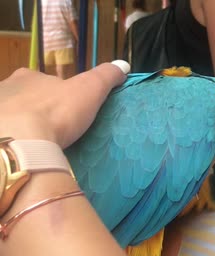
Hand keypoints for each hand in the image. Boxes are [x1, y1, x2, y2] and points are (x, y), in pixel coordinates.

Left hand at [0, 61, 128, 147]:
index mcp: (28, 77)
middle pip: (23, 98)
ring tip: (38, 143)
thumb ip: (106, 76)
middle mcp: (6, 89)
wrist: (21, 142)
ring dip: (22, 125)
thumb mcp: (90, 90)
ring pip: (11, 116)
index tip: (65, 109)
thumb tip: (123, 65)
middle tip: (51, 128)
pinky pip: (7, 134)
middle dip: (35, 109)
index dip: (55, 94)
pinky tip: (25, 152)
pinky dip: (14, 141)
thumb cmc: (56, 112)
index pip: (42, 82)